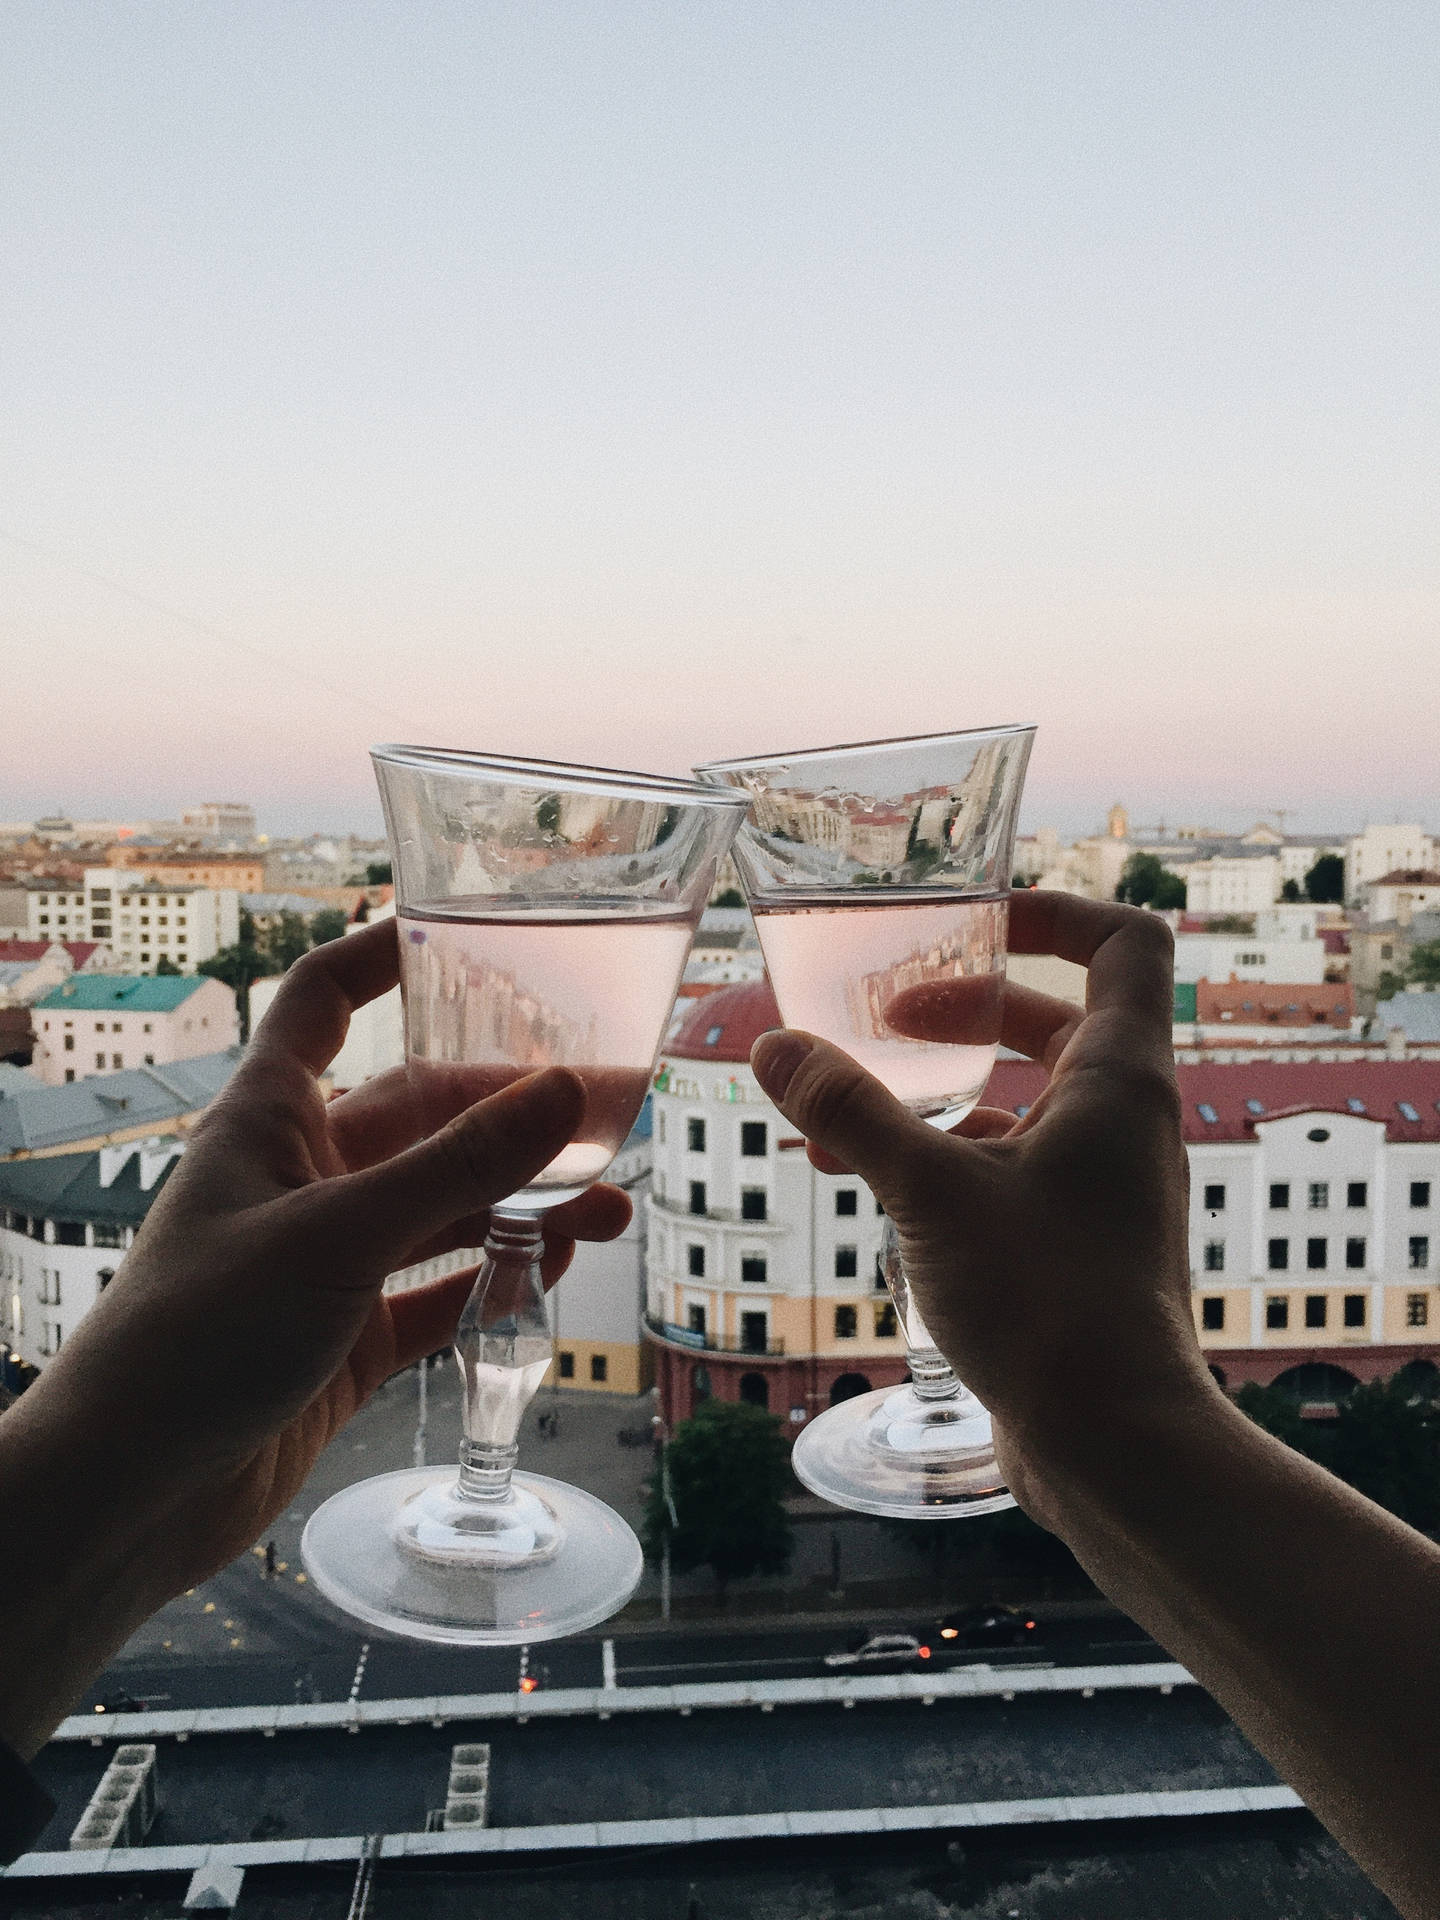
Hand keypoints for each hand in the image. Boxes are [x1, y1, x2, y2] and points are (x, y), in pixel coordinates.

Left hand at [0, 920, 627, 1748]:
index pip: (324, 999)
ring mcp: (327, 1259)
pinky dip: (497, 1277)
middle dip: (516, 1107)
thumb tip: (569, 1090)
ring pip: (444, 1205)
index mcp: (271, 1118)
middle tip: (616, 1105)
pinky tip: (557, 1268)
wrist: (134, 1493)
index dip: (384, 954)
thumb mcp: (340, 1236)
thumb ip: (458, 1167)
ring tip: (611, 1203)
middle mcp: (302, 1176)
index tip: (463, 930)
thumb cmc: (201, 1337)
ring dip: (524, 1199)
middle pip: (423, 1113)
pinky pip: (440, 1289)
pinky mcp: (348, 1337)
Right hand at [751, 890, 1216, 1526]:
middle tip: (885, 1013)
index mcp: (1118, 1081)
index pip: (1122, 943)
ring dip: (941, 1093)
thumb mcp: (929, 1191)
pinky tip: (869, 1184)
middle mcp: (1124, 1124)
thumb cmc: (1049, 1305)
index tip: (972, 920)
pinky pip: (1011, 1172)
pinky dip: (945, 1161)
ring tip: (843, 1109)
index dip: (1055, 911)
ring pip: (1024, 1105)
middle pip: (1058, 1021)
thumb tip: (775, 1047)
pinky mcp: (1078, 1247)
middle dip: (968, 1007)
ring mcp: (1105, 1188)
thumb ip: (851, 1111)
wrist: (1116, 1445)